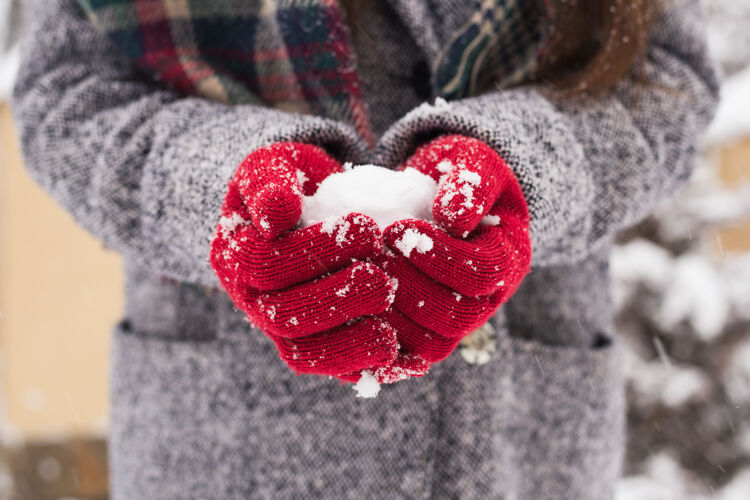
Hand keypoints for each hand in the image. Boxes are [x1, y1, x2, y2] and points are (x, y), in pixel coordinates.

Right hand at [210, 143, 397, 377]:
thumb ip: (268, 182)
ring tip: (391, 328)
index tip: (368, 226)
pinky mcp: (310, 347)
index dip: (315, 250)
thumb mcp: (273, 164)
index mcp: (234, 256)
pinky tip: (398, 354)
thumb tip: (277, 214)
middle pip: (283, 316)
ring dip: (349, 344)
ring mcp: (278, 328)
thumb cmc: (290, 181)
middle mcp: (250, 299)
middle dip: (337, 299)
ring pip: (303, 353)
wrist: (305, 206)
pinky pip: (329, 369)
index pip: (265, 263)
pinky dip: (361, 366)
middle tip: (384, 279)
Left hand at [378, 134, 531, 364]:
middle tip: (371, 258)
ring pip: (432, 345)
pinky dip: (379, 346)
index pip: (483, 273)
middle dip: (410, 288)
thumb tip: (453, 218)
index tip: (396, 230)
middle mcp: (490, 299)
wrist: (440, 194)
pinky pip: (408, 357)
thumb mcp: (472, 161)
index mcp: (510, 257)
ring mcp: (459, 321)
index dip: (439, 256)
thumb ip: (470, 182)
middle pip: (457, 318)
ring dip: (391, 315)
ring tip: (358, 279)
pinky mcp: (428, 333)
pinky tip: (349, 318)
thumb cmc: (458, 172)